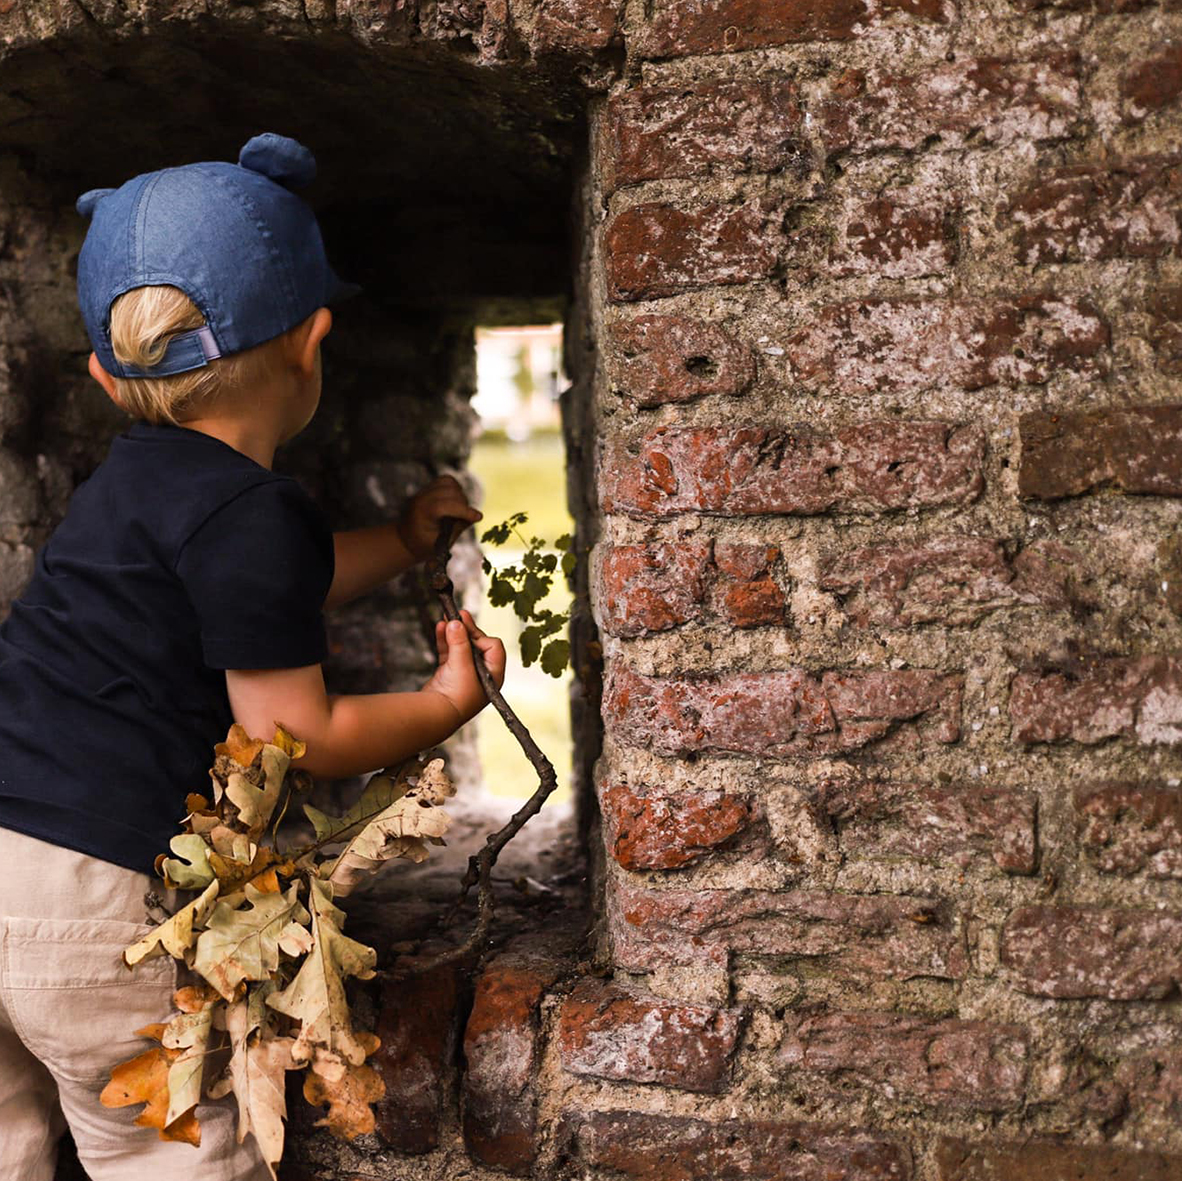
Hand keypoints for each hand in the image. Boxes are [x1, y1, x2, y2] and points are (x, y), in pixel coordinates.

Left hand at [397, 475, 481, 561]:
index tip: (478, 517)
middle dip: (463, 505)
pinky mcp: (428, 488)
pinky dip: (455, 488)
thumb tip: (475, 516)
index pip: (444, 506)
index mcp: (421, 515)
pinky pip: (446, 480)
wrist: (405, 538)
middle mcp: (421, 499)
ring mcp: (423, 491)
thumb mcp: (440, 545)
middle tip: (465, 518)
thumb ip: (457, 529)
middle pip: (449, 492)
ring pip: (449, 482)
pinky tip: (456, 501)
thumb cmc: (423, 545)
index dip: (463, 510)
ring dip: (460, 495)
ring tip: (460, 509)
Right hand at [421, 609, 506, 724]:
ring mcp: (465, 673)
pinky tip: (440, 627)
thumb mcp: (462, 664)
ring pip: (462, 646)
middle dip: (467, 630)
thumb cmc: (456, 694)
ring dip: (455, 632)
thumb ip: (460, 641)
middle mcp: (482, 674)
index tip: (467, 632)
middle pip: (478, 644)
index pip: (493, 646)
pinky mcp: (449, 673)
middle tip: (459, 614)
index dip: (481, 637)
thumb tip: (456, 621)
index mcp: (493, 674)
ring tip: (447, 616)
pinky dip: (445, 640)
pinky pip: (449, 651)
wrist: (436, 715)